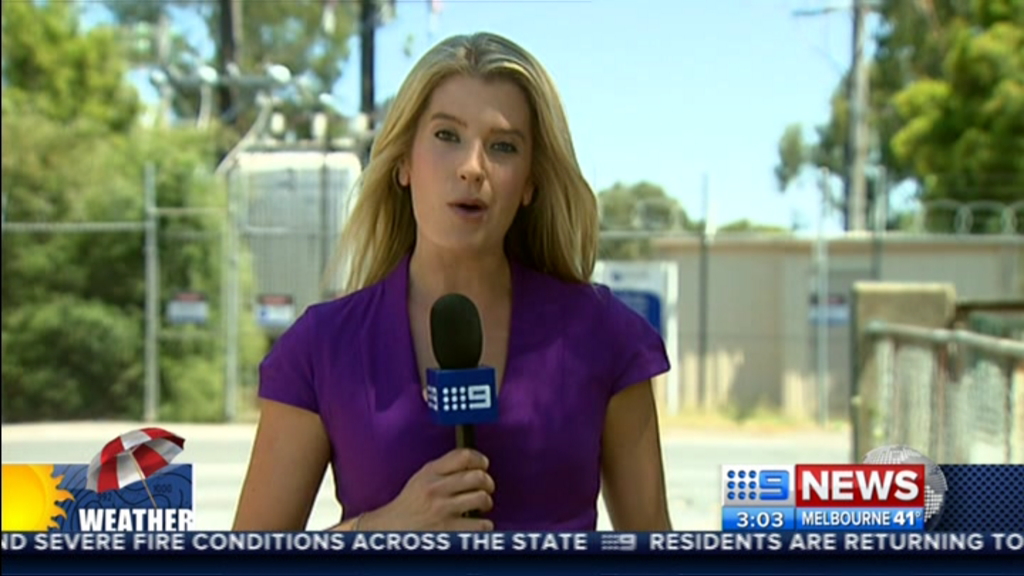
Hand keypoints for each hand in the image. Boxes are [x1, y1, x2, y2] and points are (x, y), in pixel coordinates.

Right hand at [361, 449, 494, 530]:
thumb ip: (444, 469)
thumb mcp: (421, 478)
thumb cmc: (409, 505)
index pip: (464, 456)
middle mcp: (436, 489)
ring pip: (482, 498)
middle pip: (477, 476)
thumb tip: (474, 463)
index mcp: (430, 473)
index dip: (480, 459)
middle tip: (486, 488)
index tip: (483, 465)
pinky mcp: (448, 531)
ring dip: (486, 503)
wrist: (390, 530)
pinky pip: (480, 525)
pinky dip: (484, 525)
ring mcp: (442, 510)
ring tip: (482, 506)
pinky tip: (477, 524)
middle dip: (488, 482)